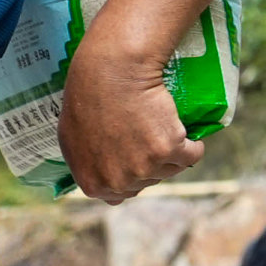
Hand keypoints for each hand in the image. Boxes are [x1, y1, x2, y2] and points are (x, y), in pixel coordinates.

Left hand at [57, 28, 202, 202]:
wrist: (113, 70)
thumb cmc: (87, 96)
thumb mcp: (72, 137)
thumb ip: (87, 164)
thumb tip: (100, 176)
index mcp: (94, 184)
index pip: (120, 195)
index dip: (130, 174)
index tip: (134, 156)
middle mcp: (119, 182)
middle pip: (147, 182)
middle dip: (150, 163)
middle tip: (146, 135)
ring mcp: (145, 168)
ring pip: (170, 170)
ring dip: (172, 153)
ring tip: (162, 128)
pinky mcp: (170, 149)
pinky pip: (191, 155)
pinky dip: (193, 145)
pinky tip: (185, 132)